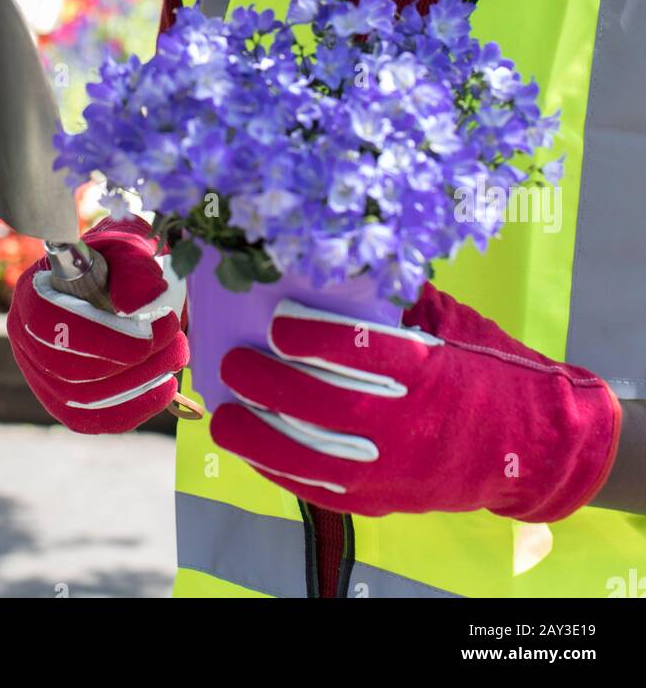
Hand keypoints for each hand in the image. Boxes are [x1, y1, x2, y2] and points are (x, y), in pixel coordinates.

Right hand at [7, 215, 189, 433]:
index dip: (105, 335)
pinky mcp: (60, 400)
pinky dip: (130, 409)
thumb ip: (134, 267)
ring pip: (81, 399)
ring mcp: (38, 374)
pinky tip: (163, 390)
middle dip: (131, 361)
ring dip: (139, 383)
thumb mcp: (129, 246)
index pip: (50, 324)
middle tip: (177, 342)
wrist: (118, 277)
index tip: (159, 327)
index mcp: (32, 293)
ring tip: (177, 357)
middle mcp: (24, 338)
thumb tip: (140, 303)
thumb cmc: (120, 258)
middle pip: (67, 369)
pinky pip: (89, 418)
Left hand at [210, 295, 621, 521]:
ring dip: (260, 439)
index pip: (361, 350)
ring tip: (225, 418)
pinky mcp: (388, 500)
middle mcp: (411, 421)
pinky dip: (282, 473)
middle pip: (324, 405)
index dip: (312, 335)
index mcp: (430, 368)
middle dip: (269, 386)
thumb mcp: (453, 324)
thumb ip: (400, 300)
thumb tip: (340, 259)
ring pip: (314, 457)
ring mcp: (398, 468)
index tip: (276, 321)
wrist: (534, 445)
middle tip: (233, 364)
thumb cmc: (487, 370)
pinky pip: (324, 490)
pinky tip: (253, 453)